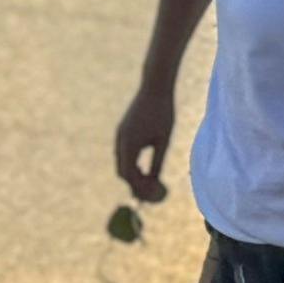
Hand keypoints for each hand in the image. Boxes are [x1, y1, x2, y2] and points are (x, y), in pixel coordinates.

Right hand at [113, 79, 176, 202]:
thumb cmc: (163, 113)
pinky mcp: (122, 130)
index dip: (138, 187)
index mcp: (130, 144)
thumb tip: (155, 181)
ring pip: (121, 162)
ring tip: (147, 181)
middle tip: (147, 193)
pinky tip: (143, 166)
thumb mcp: (163, 140)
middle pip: (122, 170)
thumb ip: (158, 161)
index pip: (128, 174)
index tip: (150, 195)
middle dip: (133, 183)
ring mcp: (120, 134)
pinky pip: (122, 153)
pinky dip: (130, 163)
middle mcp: (121, 140)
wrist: (154, 87)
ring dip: (132, 173)